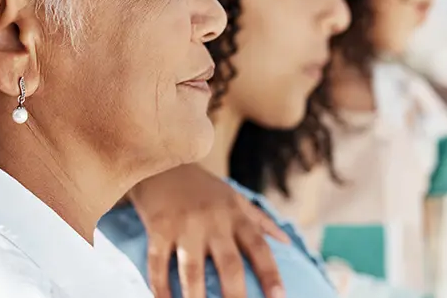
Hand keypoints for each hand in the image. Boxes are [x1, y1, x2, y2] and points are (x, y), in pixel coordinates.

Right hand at [128, 164, 288, 297]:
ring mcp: (184, 226)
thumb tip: (288, 243)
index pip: (258, 246)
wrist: (162, 162)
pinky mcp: (158, 228)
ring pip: (191, 270)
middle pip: (228, 264)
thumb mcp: (234, 197)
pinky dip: (160, 288)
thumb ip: (260, 220)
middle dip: (235, 294)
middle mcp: (213, 221)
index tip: (280, 297)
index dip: (270, 273)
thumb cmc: (203, 187)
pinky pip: (158, 264)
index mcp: (235, 214)